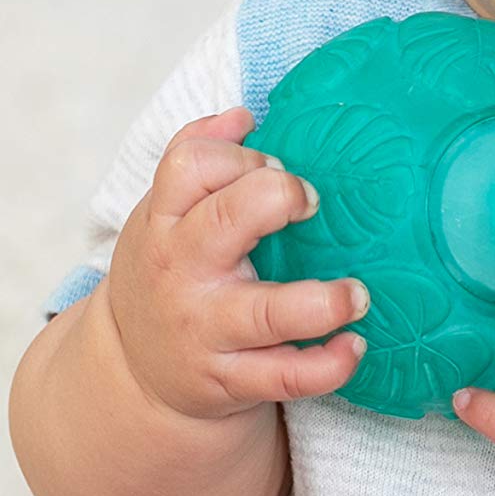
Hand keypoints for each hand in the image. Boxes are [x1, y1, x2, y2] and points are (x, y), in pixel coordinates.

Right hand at [102, 106, 368, 419]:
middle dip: (279, 198)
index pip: (192, 166)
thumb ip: (195, 158)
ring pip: (267, 312)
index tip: (276, 166)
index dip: (241, 156)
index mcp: (165, 222)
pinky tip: (355, 346)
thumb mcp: (163, 216)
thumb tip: (243, 114)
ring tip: (358, 294)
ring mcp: (207, 329)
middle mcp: (182, 272)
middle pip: (228, 218)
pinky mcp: (231, 381)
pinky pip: (287, 377)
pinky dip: (329, 365)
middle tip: (312, 204)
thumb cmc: (167, 275)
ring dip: (323, 301)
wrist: (136, 374)